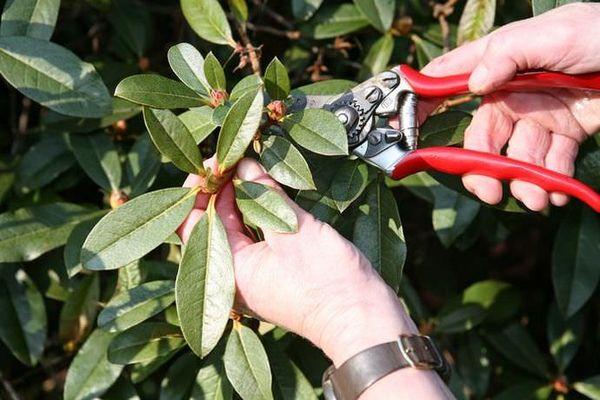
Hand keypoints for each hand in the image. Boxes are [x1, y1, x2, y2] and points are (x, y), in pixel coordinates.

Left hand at [177, 157, 414, 364]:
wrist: (362, 318)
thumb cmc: (327, 281)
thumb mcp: (292, 230)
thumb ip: (264, 194)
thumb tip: (244, 164)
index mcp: (227, 271)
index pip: (193, 223)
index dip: (199, 188)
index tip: (215, 161)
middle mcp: (234, 276)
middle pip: (213, 224)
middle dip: (221, 189)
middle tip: (235, 157)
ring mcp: (255, 275)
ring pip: (236, 228)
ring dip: (240, 197)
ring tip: (249, 166)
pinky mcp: (275, 272)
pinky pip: (256, 236)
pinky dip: (258, 211)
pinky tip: (267, 189)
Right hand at [422, 3, 599, 210]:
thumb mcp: (554, 34)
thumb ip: (509, 54)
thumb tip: (472, 83)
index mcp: (500, 64)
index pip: (450, 83)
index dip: (422, 104)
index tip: (403, 132)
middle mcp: (512, 93)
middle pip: (482, 137)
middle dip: (482, 168)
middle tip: (489, 192)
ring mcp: (539, 115)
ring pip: (518, 158)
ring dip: (524, 183)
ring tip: (538, 199)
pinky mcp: (567, 133)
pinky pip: (552, 164)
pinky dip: (553, 183)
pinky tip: (559, 194)